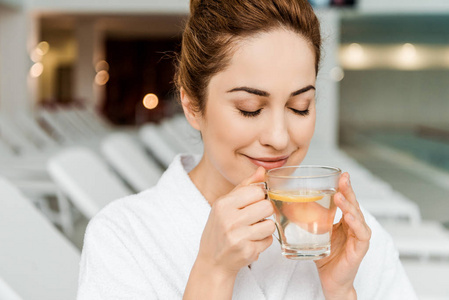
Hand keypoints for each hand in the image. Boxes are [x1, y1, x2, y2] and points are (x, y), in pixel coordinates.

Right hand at [197, 166, 275, 276]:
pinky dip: (263, 242)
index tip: (251, 204)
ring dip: (264, 228)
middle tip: (253, 219)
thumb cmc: (219, 229)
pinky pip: (269, 240)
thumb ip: (244, 187)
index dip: (258, 197)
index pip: (257, 191)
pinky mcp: (247, 252)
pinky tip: (250, 242)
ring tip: (252, 231)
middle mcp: (229, 220)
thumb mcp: (225, 205)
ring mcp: (238, 237)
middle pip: (267, 206)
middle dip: (263, 213)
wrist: (212, 261)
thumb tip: (263, 171)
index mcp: (223, 204)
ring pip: (270, 224)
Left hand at [315, 173, 370, 299]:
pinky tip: (349, 218)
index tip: (341, 174)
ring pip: (358, 216)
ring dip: (349, 205)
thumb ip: (307, 220)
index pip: (346, 200)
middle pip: (353, 204)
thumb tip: (284, 205)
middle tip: (343, 178)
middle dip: (348, 190)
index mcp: (344, 221)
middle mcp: (354, 226)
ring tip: (341, 196)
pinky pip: (361, 234)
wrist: (331, 280)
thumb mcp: (315, 234)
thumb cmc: (324, 257)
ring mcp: (358, 237)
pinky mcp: (360, 249)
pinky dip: (356, 225)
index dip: (344, 187)